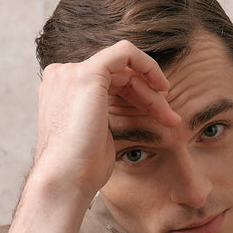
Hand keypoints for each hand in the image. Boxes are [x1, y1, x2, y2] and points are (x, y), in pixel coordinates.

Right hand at [8, 42, 179, 232]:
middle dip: (148, 96)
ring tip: (169, 117)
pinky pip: (125, 52)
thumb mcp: (98, 137)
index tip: (159, 115)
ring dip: (152, 91)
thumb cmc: (82, 170)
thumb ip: (105, 117)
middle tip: (170, 119)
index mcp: (63, 91)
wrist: (67, 179)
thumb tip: (127, 115)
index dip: (137, 96)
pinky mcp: (87, 74)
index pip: (107, 83)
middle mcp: (63, 77)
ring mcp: (71, 73)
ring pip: (125, 68)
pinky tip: (162, 86)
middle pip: (118, 75)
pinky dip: (147, 64)